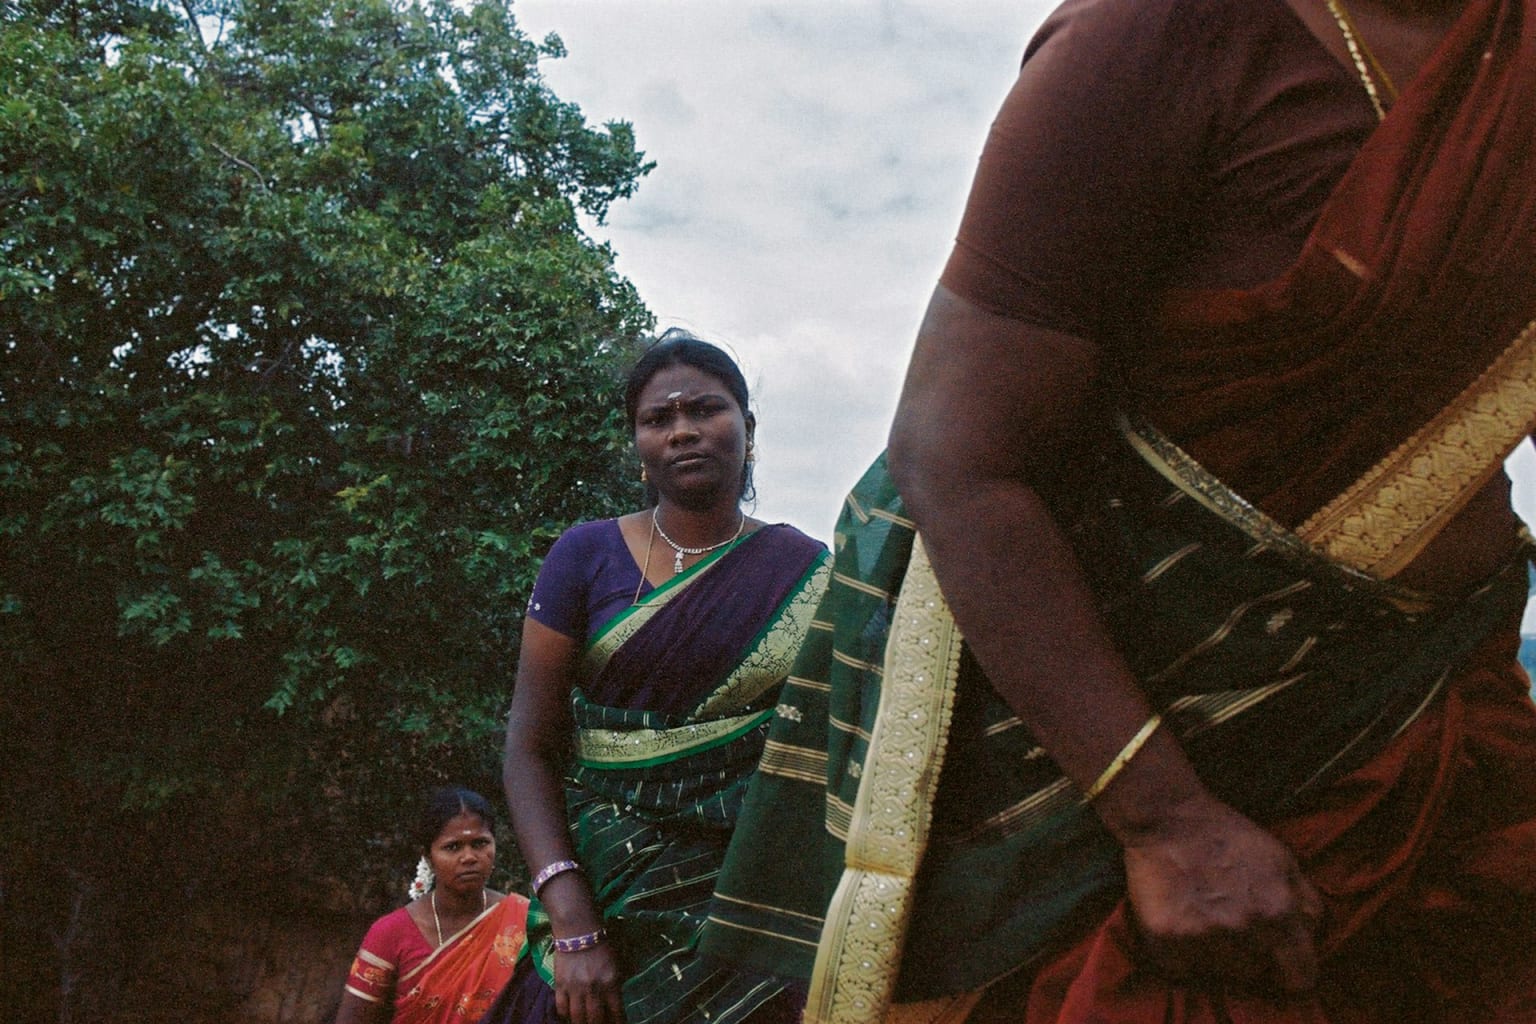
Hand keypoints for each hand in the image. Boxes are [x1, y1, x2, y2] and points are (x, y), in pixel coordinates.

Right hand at [553, 941, 625, 1023]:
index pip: (616, 1012)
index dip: (617, 1022)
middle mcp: (593, 988)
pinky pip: (561, 1007)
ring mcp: (575, 988)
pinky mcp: (560, 984)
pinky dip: (565, 1016)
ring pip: (577, 1017)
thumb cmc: (601, 946)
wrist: (578, 930)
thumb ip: (615, 984)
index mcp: (611, 982)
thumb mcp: (616, 964)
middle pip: (596, 1019)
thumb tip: (614, 1005)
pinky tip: (568, 1018)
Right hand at [1121, 796, 1322, 995]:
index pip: (1300, 976)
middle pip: (1253, 974)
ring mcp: (1202, 937)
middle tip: (1230, 923)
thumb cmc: (1227, 836)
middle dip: (1246, 955)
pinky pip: (1181, 968)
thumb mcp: (1281, 859)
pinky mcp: (1166, 939)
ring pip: (1217, 972)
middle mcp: (1243, 930)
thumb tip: (1315, 937)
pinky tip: (1180, 922)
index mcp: (1278, 912)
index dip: (1291, 971)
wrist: (1166, 816)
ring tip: (1203, 919)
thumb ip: (1306, 902)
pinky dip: (1180, 952)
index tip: (1280, 964)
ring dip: (1213, 954)